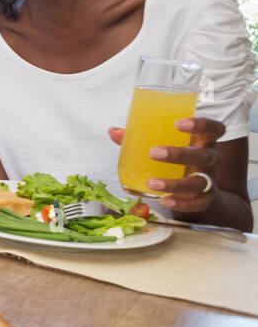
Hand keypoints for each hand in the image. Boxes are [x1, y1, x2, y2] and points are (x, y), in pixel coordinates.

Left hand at [107, 116, 224, 211]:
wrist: (198, 189)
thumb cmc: (179, 160)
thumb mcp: (165, 145)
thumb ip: (140, 138)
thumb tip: (114, 132)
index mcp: (202, 141)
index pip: (213, 129)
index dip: (200, 124)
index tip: (178, 123)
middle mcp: (210, 160)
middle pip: (203, 155)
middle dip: (179, 154)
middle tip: (154, 152)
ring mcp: (209, 180)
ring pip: (199, 182)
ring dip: (175, 183)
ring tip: (152, 183)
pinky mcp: (205, 199)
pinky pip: (197, 203)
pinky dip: (181, 203)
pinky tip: (164, 200)